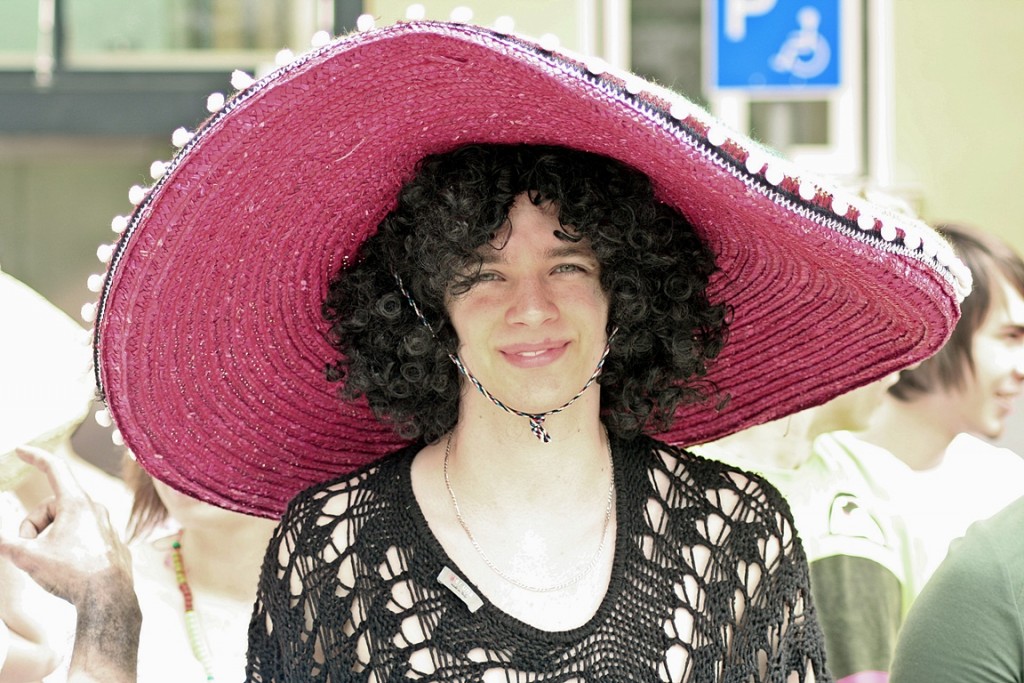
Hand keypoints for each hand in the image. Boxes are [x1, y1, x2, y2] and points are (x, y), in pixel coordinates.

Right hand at [0, 446, 131, 603]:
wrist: (108, 600)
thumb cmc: (71, 574)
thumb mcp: (27, 556)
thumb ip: (5, 543)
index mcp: (77, 503)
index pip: (55, 468)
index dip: (35, 457)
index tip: (21, 449)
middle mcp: (95, 509)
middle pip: (50, 508)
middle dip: (32, 527)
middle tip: (29, 551)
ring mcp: (105, 525)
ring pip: (64, 525)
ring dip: (49, 540)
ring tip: (50, 564)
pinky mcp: (110, 542)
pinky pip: (80, 539)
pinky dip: (66, 550)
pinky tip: (70, 571)